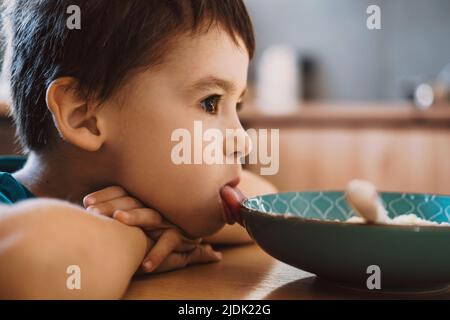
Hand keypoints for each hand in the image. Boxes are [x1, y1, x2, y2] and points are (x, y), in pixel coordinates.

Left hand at [82, 186, 221, 272]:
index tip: (87, 202)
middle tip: (94, 212)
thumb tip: (88, 210)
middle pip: (132, 201)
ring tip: (118, 219)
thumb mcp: (143, 212)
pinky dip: (158, 254)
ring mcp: (168, 219)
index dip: (105, 195)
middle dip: (112, 205)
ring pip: (151, 215)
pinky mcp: (181, 235)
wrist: (195, 227)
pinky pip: (168, 243)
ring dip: (135, 217)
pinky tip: (145, 266)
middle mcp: (155, 205)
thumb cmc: (161, 222)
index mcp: (143, 197)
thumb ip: (122, 209)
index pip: (122, 191)